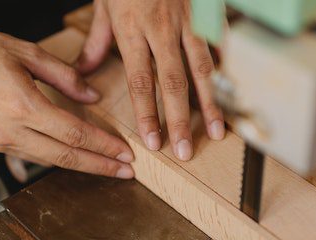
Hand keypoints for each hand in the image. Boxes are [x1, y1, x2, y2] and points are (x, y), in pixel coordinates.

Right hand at [0, 30, 133, 178]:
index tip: (126, 154)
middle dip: (101, 166)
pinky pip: (36, 157)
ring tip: (108, 168)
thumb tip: (93, 96)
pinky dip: (62, 160)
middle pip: (67, 157)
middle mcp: (11, 130)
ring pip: (52, 162)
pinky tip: (78, 159)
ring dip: (84, 166)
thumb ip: (65, 76)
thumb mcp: (26, 53)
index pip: (76, 135)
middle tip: (127, 172)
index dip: (104, 146)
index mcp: (23, 106)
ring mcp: (1, 141)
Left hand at [76, 0, 224, 160]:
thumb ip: (96, 42)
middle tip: (184, 150)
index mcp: (132, 30)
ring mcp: (187, 22)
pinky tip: (231, 95)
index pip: (140, 82)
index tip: (152, 141)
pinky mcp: (205, 15)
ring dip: (210, 104)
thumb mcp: (103, 5)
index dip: (147, 114)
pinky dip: (225, 73)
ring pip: (202, 71)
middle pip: (173, 84)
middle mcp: (161, 30)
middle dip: (180, 120)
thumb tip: (84, 71)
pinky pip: (217, 47)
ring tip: (217, 132)